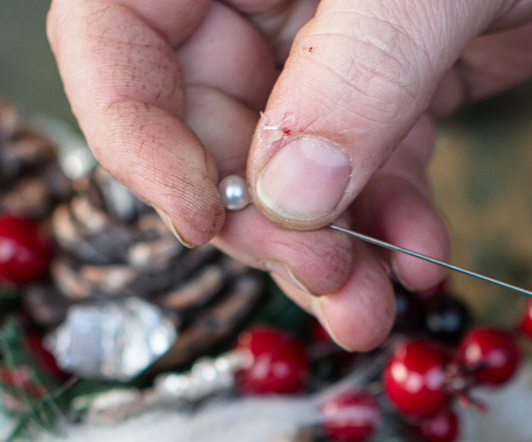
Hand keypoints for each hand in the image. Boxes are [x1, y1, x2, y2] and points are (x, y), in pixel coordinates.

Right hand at [47, 0, 531, 347]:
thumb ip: (357, 75)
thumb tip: (289, 197)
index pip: (112, 37)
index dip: (135, 133)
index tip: (202, 218)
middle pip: (201, 123)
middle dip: (260, 220)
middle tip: (323, 278)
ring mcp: (325, 40)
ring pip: (287, 168)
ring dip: (324, 250)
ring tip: (369, 314)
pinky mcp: (397, 80)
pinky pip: (367, 170)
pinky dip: (389, 222)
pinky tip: (419, 258)